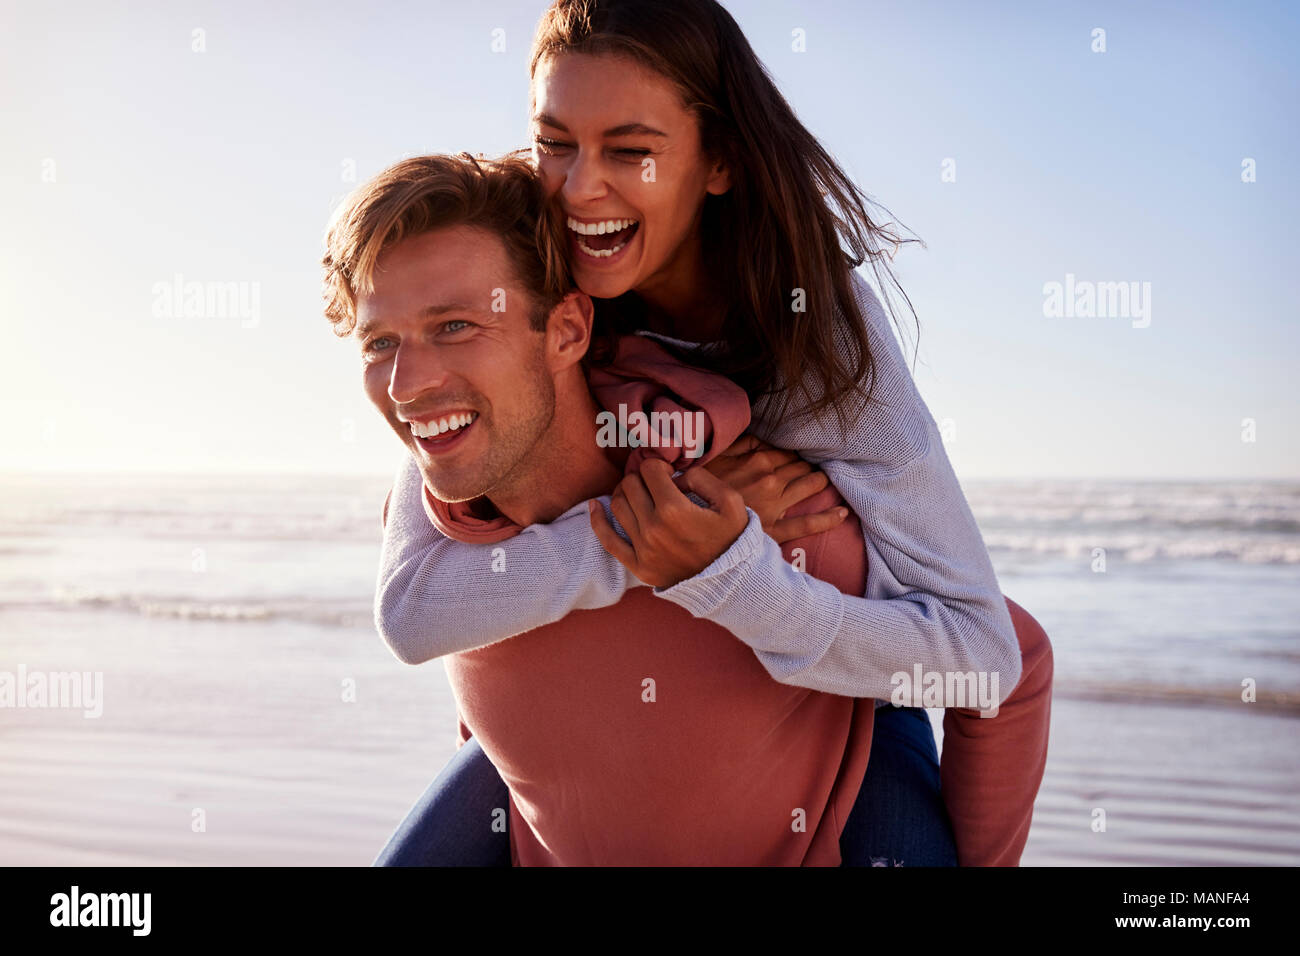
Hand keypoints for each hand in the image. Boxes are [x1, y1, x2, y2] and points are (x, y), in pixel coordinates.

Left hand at [588, 458, 748, 588]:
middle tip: (654, 483)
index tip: (667, 473)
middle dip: (641, 477)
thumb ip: (701, 477)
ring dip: (624, 492)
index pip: (649, 469)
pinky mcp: (637, 565)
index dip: (658, 465)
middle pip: (630, 484)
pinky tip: (595, 505)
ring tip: (637, 493)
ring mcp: (642, 548)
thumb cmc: (731, 538)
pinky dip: (597, 519)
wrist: (731, 581)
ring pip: (617, 505)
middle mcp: (653, 527)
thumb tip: (674, 476)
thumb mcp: (730, 501)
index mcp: (674, 509)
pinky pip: (607, 539)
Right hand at [702, 434, 846, 543]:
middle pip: (799, 466)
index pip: (784, 450)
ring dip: (819, 481)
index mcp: (757, 459)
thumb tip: (757, 436)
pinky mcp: (776, 530)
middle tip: (810, 464)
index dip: (790, 451)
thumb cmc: (695, 489)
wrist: (688, 524)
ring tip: (826, 479)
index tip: (793, 453)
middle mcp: (772, 479)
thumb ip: (736, 443)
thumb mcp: (711, 457)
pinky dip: (828, 518)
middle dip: (806, 464)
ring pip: (808, 486)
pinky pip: (808, 524)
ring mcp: (777, 505)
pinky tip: (842, 513)